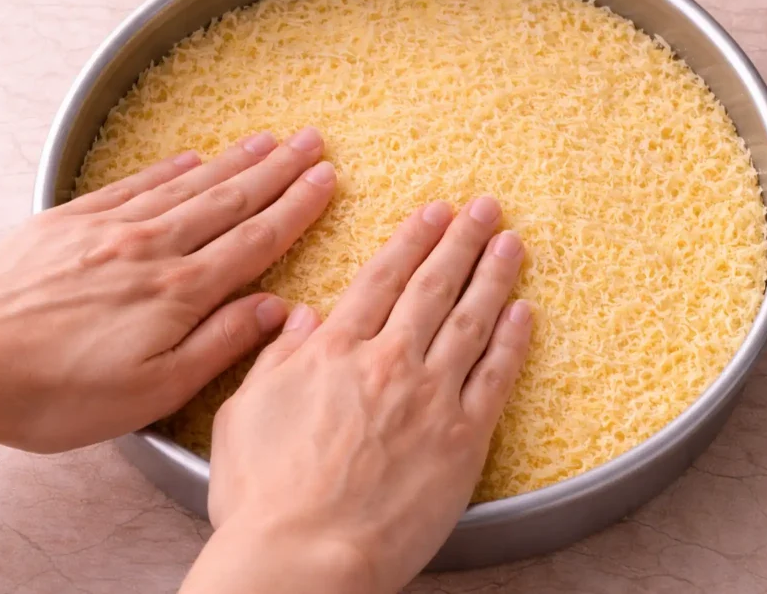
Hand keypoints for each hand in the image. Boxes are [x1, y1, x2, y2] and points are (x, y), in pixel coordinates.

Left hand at [0, 128, 335, 452]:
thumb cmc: (55, 393)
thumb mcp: (152, 391)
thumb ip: (219, 344)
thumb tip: (273, 309)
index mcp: (179, 292)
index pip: (255, 239)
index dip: (296, 207)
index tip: (325, 179)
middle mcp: (152, 248)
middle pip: (230, 200)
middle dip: (278, 169)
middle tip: (311, 140)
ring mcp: (109, 228)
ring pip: (188, 185)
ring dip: (233, 161)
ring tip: (267, 139)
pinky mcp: (69, 221)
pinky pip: (134, 184)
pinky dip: (169, 168)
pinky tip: (190, 158)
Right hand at [182, 197, 532, 593]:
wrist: (304, 558)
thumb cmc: (264, 496)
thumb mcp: (242, 415)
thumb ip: (274, 359)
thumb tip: (296, 318)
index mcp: (334, 352)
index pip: (381, 278)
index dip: (411, 239)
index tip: (433, 212)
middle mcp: (387, 362)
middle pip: (432, 286)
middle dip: (460, 240)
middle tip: (484, 206)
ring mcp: (430, 397)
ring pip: (470, 320)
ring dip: (493, 274)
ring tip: (510, 241)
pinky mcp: (463, 439)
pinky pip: (495, 377)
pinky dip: (513, 340)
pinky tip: (524, 311)